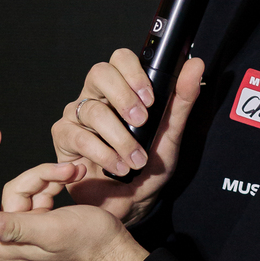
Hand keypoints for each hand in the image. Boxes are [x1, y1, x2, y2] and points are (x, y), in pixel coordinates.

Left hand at [0, 125, 147, 260]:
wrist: (119, 254)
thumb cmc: (90, 247)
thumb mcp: (53, 233)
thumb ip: (16, 227)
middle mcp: (4, 242)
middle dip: (10, 171)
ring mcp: (20, 233)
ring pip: (19, 187)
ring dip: (45, 174)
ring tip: (72, 174)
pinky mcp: (38, 223)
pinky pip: (35, 191)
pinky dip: (52, 179)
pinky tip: (72, 176)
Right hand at [50, 51, 204, 224]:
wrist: (134, 201)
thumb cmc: (150, 165)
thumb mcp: (172, 132)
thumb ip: (182, 98)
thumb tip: (196, 65)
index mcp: (122, 89)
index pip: (120, 59)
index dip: (133, 73)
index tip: (150, 99)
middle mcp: (96, 96)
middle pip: (99, 73)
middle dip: (123, 97)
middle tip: (142, 122)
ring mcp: (77, 115)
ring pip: (92, 110)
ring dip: (120, 138)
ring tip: (137, 159)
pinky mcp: (64, 137)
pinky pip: (78, 136)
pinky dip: (103, 153)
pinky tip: (119, 166)